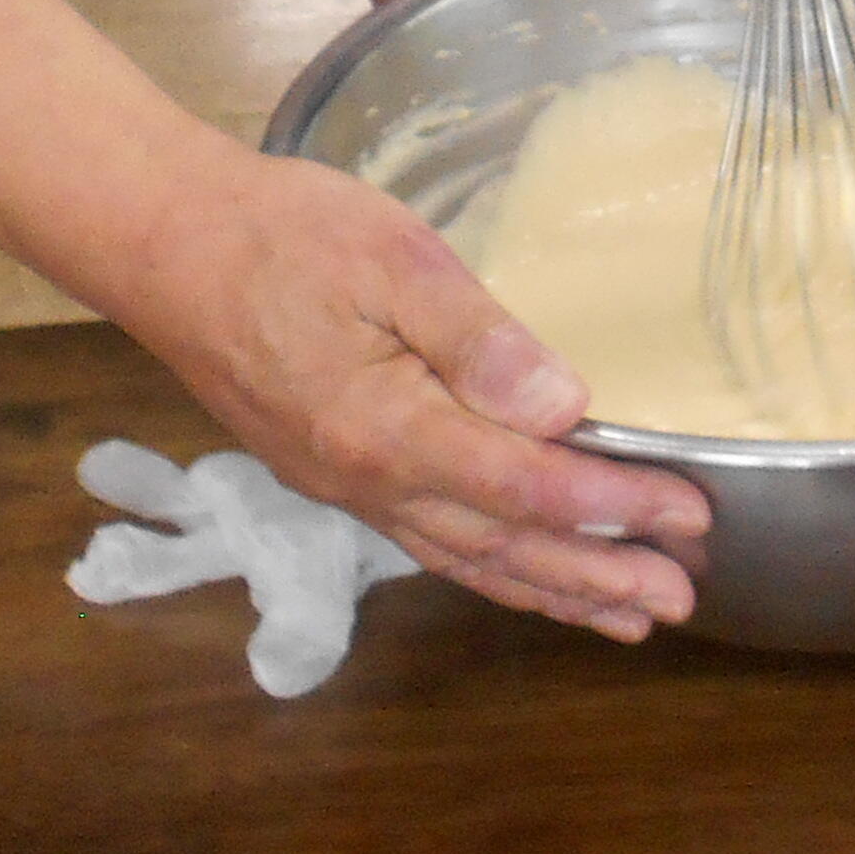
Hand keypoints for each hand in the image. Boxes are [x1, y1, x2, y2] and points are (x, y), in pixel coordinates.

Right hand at [135, 151, 708, 636]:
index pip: (528, 487)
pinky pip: (432, 543)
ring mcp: (348, 486)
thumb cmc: (281, 235)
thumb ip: (479, 340)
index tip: (690, 513)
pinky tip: (527, 573)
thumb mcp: (392, 259)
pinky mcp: (335, 473)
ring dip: (552, 591)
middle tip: (680, 598)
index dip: (615, 506)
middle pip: (506, 548)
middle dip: (599, 578)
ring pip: (468, 560)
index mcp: (389, 430)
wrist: (165, 246)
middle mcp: (369, 481)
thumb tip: (564, 407)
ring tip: (626, 618)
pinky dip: (493, 568)